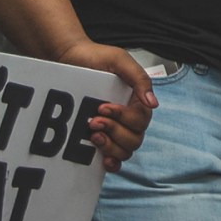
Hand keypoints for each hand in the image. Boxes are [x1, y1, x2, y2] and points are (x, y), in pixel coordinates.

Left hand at [50, 40, 156, 171]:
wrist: (67, 59)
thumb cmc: (95, 57)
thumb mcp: (120, 60)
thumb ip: (139, 79)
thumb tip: (153, 104)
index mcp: (136, 101)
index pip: (142, 119)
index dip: (124, 118)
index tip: (102, 107)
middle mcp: (128, 118)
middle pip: (135, 138)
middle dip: (115, 132)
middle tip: (93, 121)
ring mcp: (114, 130)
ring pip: (126, 150)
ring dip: (111, 146)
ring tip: (92, 134)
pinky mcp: (99, 139)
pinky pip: (114, 159)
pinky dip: (113, 162)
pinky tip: (104, 160)